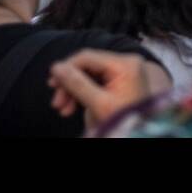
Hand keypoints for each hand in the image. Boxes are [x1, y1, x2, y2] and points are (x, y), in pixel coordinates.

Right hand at [49, 49, 169, 129]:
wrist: (140, 135)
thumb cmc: (124, 121)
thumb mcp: (99, 104)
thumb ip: (77, 84)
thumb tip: (56, 67)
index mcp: (125, 64)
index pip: (88, 57)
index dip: (66, 68)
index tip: (51, 83)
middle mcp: (126, 63)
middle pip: (87, 66)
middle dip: (69, 84)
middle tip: (57, 103)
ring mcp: (123, 72)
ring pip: (88, 75)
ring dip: (73, 91)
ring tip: (63, 110)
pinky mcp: (118, 82)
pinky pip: (95, 82)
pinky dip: (82, 94)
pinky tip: (71, 108)